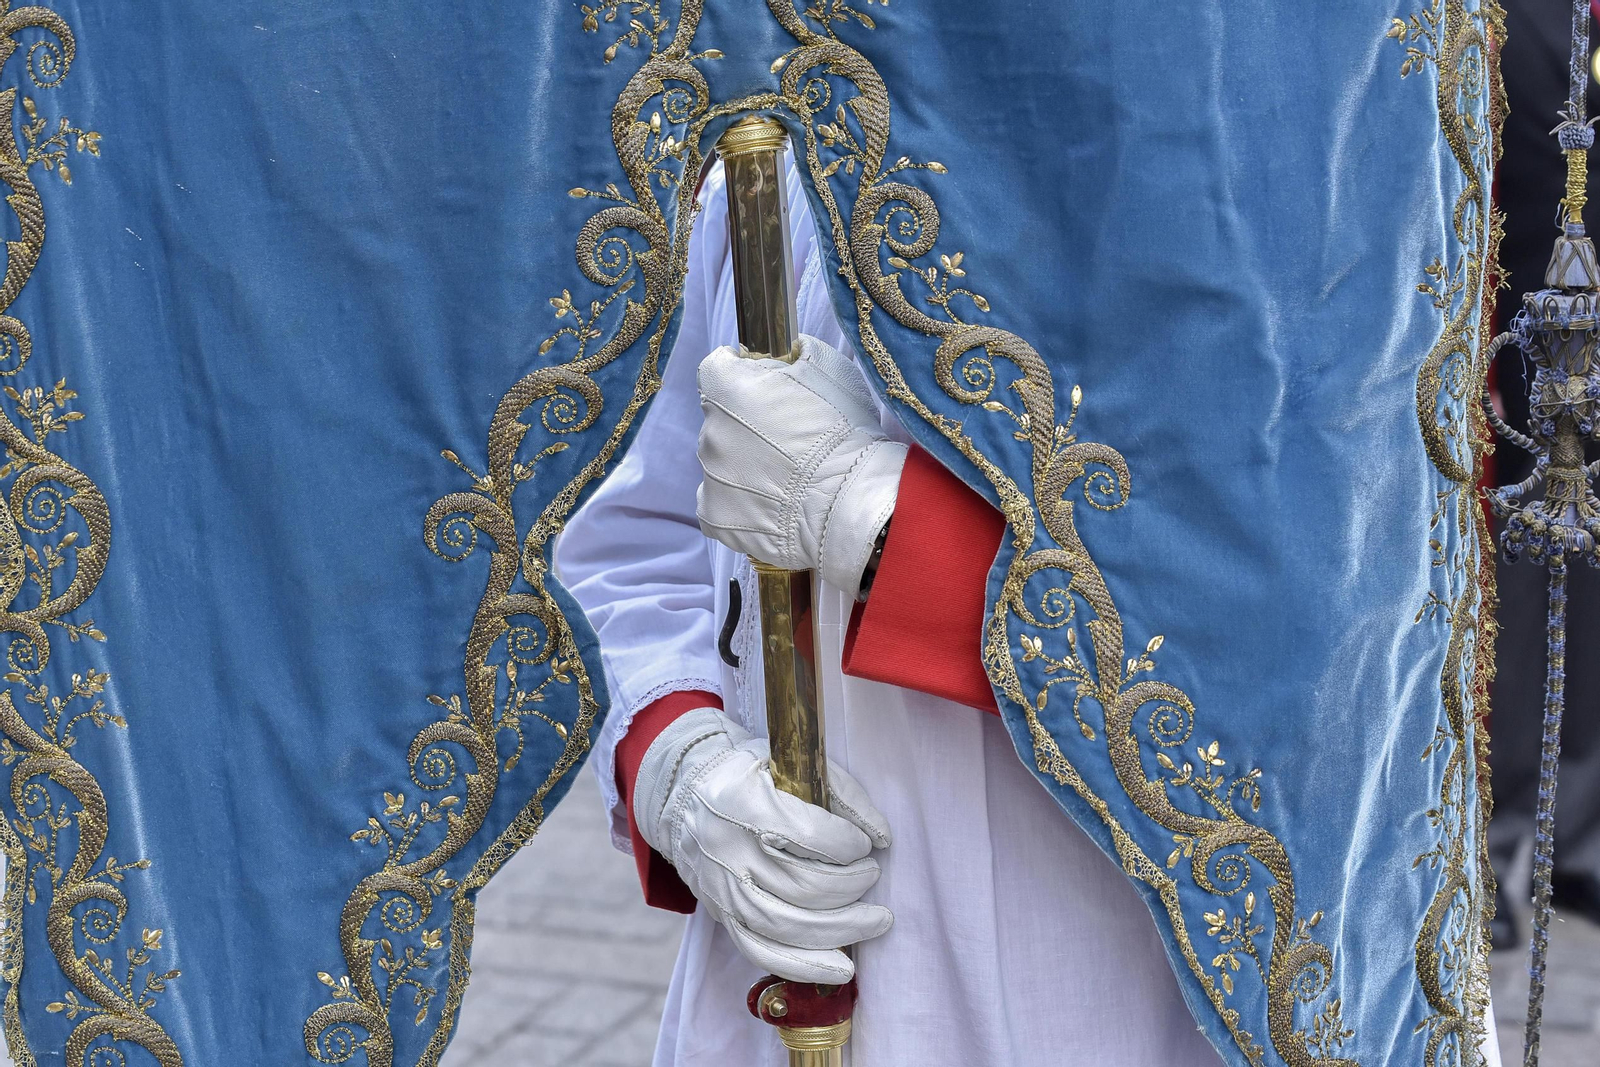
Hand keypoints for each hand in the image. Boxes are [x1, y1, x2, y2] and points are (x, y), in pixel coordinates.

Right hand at [632, 707, 893, 982]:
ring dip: (842, 929)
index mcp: (744, 801)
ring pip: (786, 926)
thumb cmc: (749, 778)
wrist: (684, 796)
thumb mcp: (790, 766)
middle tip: (873, 875)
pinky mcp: (720, 915)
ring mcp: (721, 888)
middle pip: (802, 886)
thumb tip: (881, 836)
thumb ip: (840, 792)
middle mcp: (728, 848)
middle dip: (852, 887)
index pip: (808, 835)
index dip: (848, 845)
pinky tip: (840, 966)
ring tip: (876, 921)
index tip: (865, 843)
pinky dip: (804, 965)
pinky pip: (761, 952)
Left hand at [697, 335, 906, 599]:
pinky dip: (741, 501)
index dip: (741, 374)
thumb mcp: (827, 368)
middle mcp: (708, 430)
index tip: (765, 386)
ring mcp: (709, 476)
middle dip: (747, 423)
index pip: (716, 369)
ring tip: (789, 477)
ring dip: (746, 464)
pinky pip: (721, 500)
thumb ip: (793, 353)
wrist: (848, 501)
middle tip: (790, 438)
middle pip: (722, 420)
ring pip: (723, 462)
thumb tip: (786, 352)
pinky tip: (773, 503)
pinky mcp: (715, 515)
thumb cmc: (842, 430)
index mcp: (725, 388)